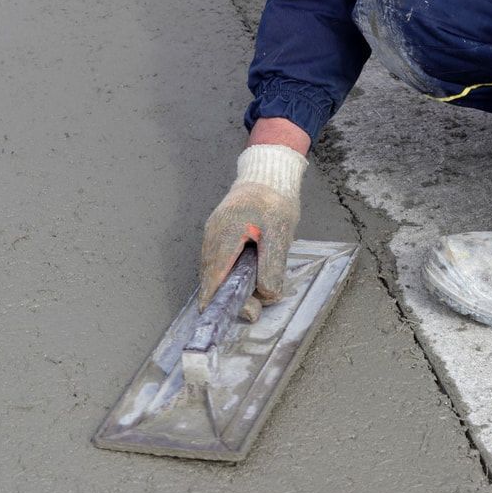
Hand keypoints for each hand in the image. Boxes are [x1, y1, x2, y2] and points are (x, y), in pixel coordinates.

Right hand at [199, 142, 307, 318]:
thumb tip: (267, 296)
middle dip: (229, 296)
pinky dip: (230, 273)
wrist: (267, 175)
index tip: (218, 318)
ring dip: (231, 285)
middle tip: (253, 309)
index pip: (213, 277)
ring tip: (253, 294)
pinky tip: (246, 276)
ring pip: (215, 270)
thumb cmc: (274, 201)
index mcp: (225, 236)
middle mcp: (213, 237)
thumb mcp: (280, 234)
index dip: (215, 300)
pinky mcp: (218, 234)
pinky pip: (219, 261)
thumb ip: (272, 267)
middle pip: (212, 277)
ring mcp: (212, 235)